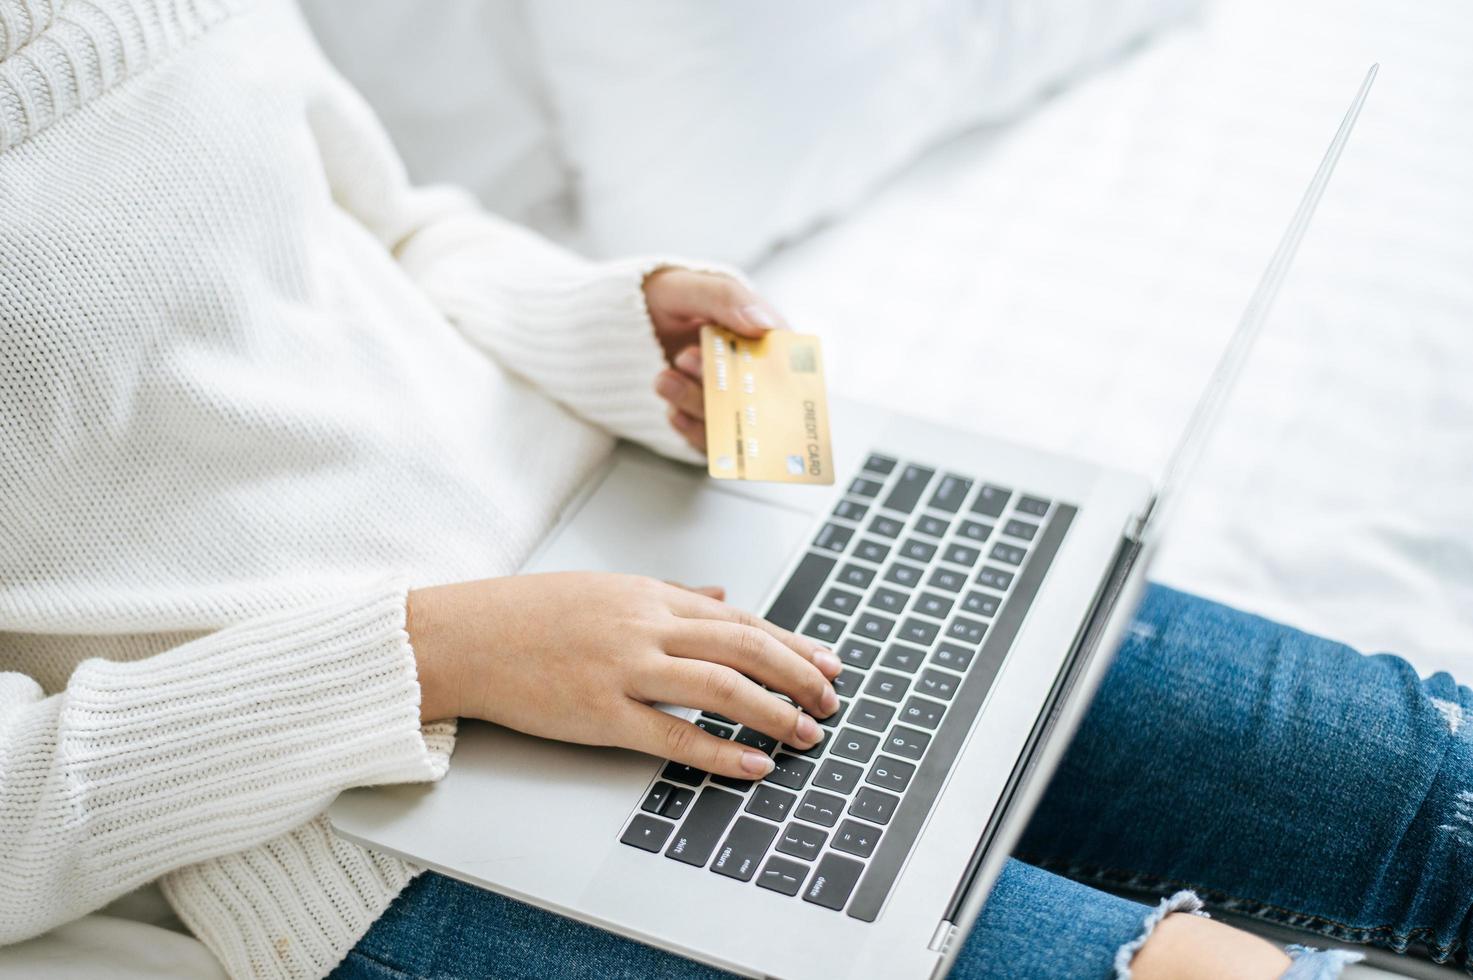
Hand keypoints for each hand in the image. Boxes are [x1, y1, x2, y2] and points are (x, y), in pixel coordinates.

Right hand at [407, 573, 842, 778]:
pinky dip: (720, 751)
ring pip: (720, 687)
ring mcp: (624, 669)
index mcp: (651, 596)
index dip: (792, 644)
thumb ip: (671, 594)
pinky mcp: (600, 713)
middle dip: (798, 675)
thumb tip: (723, 595)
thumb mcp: (608, 588)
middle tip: (833, 701)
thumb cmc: (531, 613)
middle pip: (744, 649)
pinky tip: (755, 765)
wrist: (466, 636)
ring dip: (774, 712)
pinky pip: (672, 734)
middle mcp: (646, 626)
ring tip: (809, 734)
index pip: (741, 620)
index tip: (829, 662)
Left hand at [642, 268, 788, 451]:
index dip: (772, 366)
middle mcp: (750, 370)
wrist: (625, 324)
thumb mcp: (689, 287)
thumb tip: (764, 324)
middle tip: (685, 356)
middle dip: (721, 382)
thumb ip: (725, 298)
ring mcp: (728, 400)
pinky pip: (709, 439)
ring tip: (664, 380)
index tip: (744, 362)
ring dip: (697, 403)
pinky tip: (672, 413)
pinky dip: (690, 428)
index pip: (786, 357)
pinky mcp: (708, 423)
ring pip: (730, 418)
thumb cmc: (667, 298)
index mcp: (761, 333)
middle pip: (756, 393)